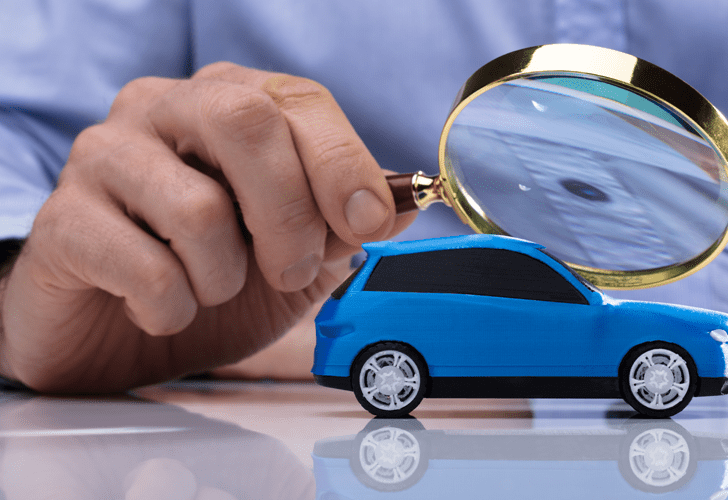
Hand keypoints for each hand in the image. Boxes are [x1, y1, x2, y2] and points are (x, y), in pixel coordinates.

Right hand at [0, 62, 414, 391]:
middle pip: (244, 121)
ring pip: (199, 207)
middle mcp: (161, 111)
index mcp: (226, 104)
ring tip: (211, 290)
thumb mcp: (297, 255)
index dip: (344, 163)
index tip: (371, 222)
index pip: (298, 100)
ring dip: (227, 277)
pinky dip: (175, 309)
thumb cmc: (209, 281)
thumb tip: (406, 203)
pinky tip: (162, 309)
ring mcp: (104, 158)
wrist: (118, 337)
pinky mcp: (62, 222)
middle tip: (290, 269)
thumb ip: (345, 225)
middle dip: (290, 214)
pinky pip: (146, 269)